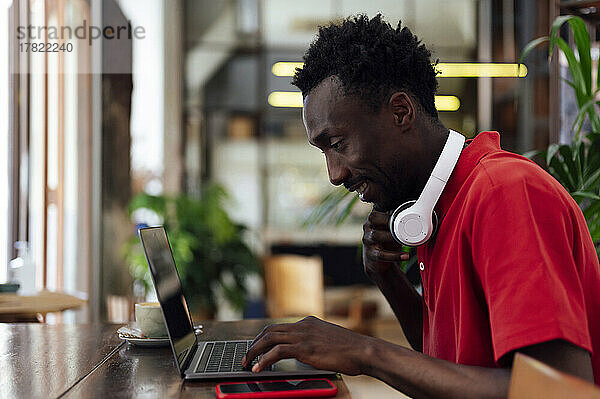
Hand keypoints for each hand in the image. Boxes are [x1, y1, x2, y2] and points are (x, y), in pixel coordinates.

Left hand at [241, 316, 369, 374]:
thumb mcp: (329, 340)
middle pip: (269, 330)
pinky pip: (277, 352)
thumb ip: (314, 342)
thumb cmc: (351, 349)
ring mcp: (303, 335)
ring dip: (254, 351)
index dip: (265, 337)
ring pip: (269, 338)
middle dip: (254, 343)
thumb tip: (305, 352)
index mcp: (308, 322)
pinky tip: (259, 368)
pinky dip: (264, 360)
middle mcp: (303, 325)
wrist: (363, 350)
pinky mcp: (304, 348)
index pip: (279, 326)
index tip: (256, 347)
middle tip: (246, 356)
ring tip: (246, 363)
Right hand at [362, 210, 408, 274]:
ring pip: (376, 235)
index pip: (377, 209)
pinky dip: (394, 255)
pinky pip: (381, 254)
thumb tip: (415, 210)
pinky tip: (405, 255)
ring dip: (391, 237)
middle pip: (373, 218)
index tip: (400, 210)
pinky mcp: (370, 254)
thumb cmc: (387, 241)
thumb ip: (398, 220)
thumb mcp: (391, 229)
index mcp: (374, 219)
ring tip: (404, 240)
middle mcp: (368, 227)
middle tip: (401, 224)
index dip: (386, 207)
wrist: (379, 262)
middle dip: (387, 219)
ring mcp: (367, 240)